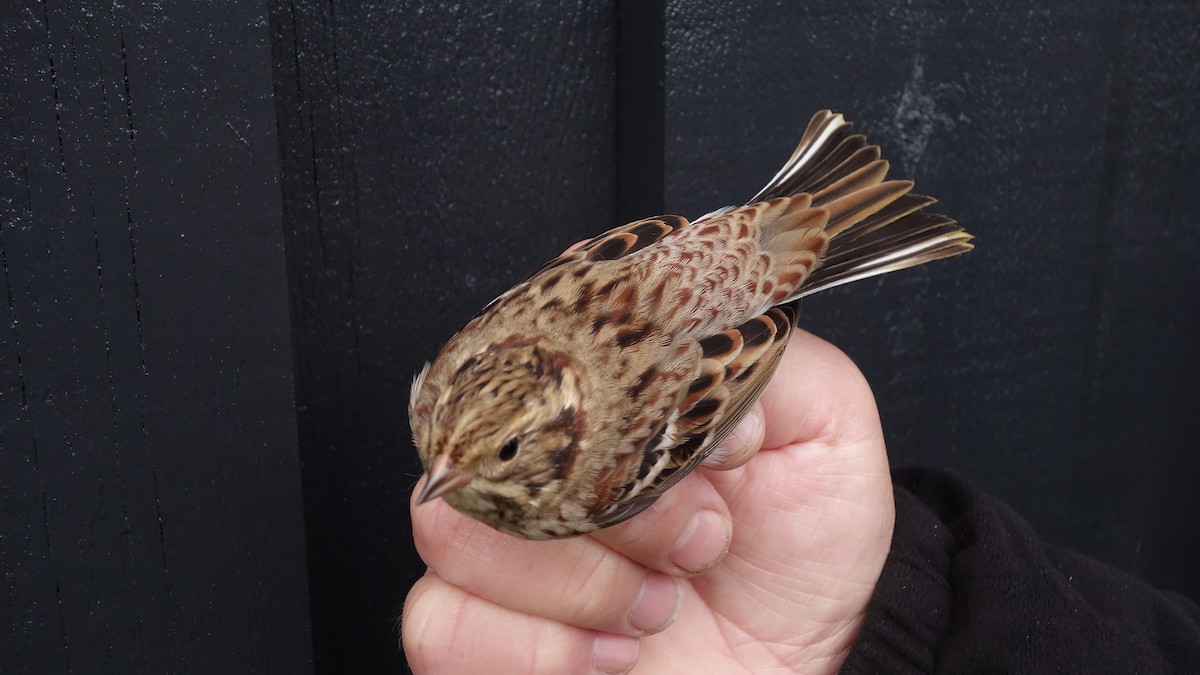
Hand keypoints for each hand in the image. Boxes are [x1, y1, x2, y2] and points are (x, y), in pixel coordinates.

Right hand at [402, 329, 894, 673]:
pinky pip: (438, 621)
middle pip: (489, 436)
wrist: (807, 664)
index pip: (536, 345)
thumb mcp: (825, 428)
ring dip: (578, 580)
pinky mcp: (478, 630)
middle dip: (615, 508)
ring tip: (658, 603)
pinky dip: (537, 647)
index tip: (705, 456)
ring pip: (451, 526)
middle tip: (701, 541)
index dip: (613, 397)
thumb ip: (763, 361)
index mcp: (602, 395)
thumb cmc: (803, 548)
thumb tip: (681, 352)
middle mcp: (539, 458)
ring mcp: (499, 543)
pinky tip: (611, 653)